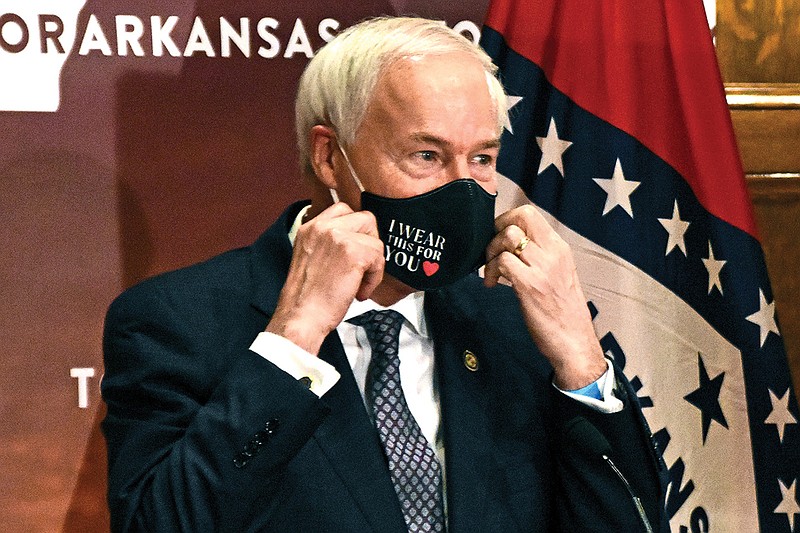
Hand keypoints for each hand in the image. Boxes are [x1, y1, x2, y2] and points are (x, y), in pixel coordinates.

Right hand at [266, 202, 384, 354]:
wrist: (301, 317)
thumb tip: (357, 240)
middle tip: (362, 266)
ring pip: (375, 240)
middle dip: (370, 243)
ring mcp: (337, 237)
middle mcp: (322, 227)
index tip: (358, 249)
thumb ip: (329, 244)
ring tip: (358, 284)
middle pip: (366, 218)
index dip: (358, 230)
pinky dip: (374, 279)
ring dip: (373, 265)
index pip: (343, 209)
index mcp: (310, 227)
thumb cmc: (306, 298)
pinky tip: (359, 292)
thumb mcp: (310, 258)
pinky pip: (378, 258)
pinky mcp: (352, 252)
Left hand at [483, 205, 605, 389]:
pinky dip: (491, 271)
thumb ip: (539, 257)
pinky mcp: (530, 285)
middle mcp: (553, 253)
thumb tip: (511, 246)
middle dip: (496, 229)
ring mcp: (542, 268)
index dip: (507, 220)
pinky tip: (492, 284)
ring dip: (491, 252)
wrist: (575, 342)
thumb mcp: (558, 275)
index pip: (530, 213)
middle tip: (492, 250)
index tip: (498, 237)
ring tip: (491, 271)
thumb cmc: (563, 313)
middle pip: (519, 216)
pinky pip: (503, 262)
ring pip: (508, 237)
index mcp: (560, 249)